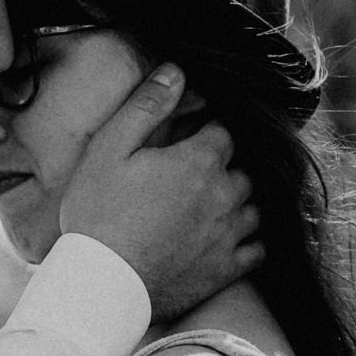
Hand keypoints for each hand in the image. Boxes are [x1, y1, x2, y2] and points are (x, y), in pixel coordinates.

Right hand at [54, 65, 261, 322]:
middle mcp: (225, 195)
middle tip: (192, 176)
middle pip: (241, 170)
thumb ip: (147, 107)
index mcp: (199, 161)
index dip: (206, 133)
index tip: (189, 141)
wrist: (102, 283)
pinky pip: (256, 249)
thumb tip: (175, 71)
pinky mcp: (226, 269)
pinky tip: (226, 239)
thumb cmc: (99, 214)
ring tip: (210, 206)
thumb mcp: (110, 149)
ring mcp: (229, 235)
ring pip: (252, 208)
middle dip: (222, 169)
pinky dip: (247, 241)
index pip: (223, 133)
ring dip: (236, 203)